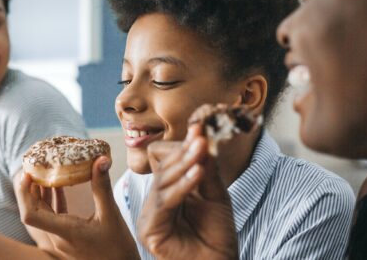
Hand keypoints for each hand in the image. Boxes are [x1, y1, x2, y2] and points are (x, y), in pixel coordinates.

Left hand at [16, 156, 138, 259]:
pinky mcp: (66, 241)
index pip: (31, 215)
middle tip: (32, 166)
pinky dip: (51, 203)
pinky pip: (52, 219)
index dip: (24, 194)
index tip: (27, 174)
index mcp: (65, 232)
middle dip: (28, 189)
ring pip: (41, 216)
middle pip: (31, 213)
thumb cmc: (118, 247)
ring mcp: (60, 242)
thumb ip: (102, 186)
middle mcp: (57, 239)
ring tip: (41, 172)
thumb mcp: (111, 214)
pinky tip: (57, 186)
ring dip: (38, 195)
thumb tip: (101, 159)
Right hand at [138, 126, 237, 259]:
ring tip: (202, 152)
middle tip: (202, 137)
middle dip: (183, 151)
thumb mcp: (215, 194)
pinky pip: (164, 202)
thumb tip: (200, 133)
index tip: (200, 131)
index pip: (162, 157)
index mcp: (166, 189)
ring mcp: (149, 215)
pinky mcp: (149, 230)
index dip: (180, 145)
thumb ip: (207, 166)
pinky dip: (182, 186)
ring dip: (184, 164)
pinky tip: (198, 174)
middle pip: (160, 165)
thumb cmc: (217, 235)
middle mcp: (154, 200)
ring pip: (162, 181)